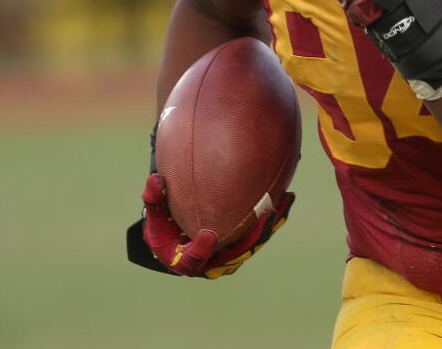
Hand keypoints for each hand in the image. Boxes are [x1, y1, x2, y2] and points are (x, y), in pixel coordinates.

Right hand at [132, 173, 293, 279]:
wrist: (179, 237)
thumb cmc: (165, 227)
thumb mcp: (155, 216)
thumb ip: (154, 200)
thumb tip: (154, 180)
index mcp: (187, 261)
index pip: (195, 260)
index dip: (201, 250)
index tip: (208, 235)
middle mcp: (214, 262)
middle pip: (236, 253)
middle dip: (252, 236)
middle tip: (264, 215)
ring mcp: (231, 255)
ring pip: (254, 243)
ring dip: (269, 225)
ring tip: (283, 202)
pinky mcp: (244, 245)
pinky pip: (260, 232)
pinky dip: (274, 217)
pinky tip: (287, 196)